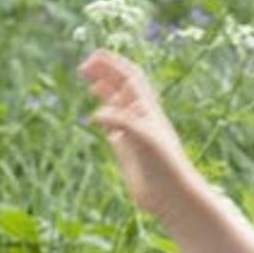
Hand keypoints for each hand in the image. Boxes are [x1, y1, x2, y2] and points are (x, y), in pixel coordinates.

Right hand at [80, 49, 199, 219]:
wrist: (171, 196)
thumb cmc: (165, 166)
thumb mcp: (143, 140)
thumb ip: (121, 123)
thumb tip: (95, 115)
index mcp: (147, 109)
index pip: (129, 77)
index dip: (112, 64)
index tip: (93, 57)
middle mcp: (140, 117)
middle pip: (120, 86)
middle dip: (104, 72)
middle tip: (82, 66)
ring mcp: (132, 132)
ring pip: (115, 103)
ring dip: (103, 89)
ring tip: (87, 78)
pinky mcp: (126, 149)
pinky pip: (112, 126)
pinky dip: (102, 115)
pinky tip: (94, 113)